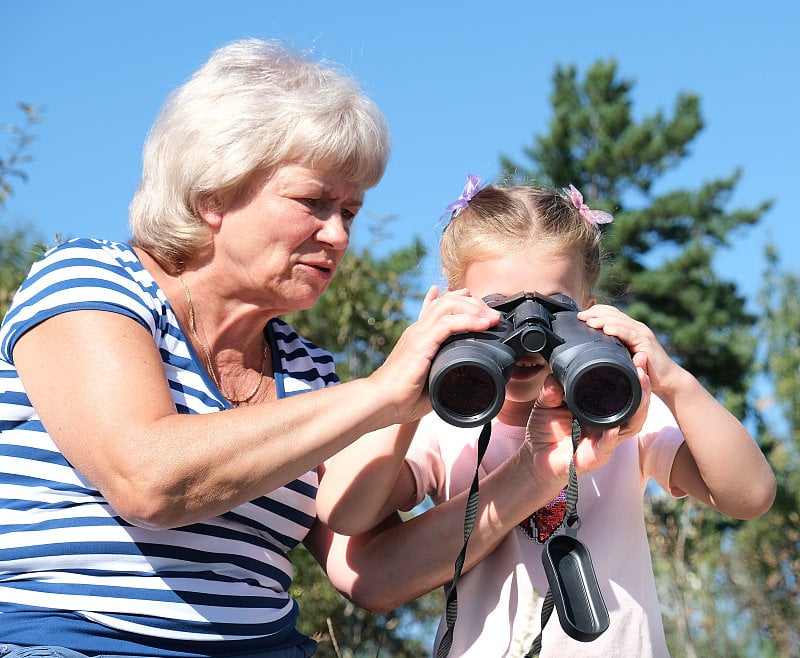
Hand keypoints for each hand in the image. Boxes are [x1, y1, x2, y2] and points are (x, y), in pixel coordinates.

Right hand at [369, 286, 501, 422]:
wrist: (380, 402)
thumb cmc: (402, 397)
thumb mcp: (430, 380)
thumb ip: (446, 374)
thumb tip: (464, 380)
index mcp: (419, 336)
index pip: (437, 306)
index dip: (458, 299)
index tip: (476, 302)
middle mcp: (418, 330)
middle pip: (447, 301)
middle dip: (474, 303)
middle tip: (492, 315)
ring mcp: (418, 334)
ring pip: (448, 305)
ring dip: (474, 308)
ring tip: (491, 318)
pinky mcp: (420, 343)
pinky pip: (447, 324)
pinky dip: (468, 321)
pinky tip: (483, 324)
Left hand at [523, 369, 650, 483]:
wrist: (534, 455)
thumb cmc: (546, 429)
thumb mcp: (546, 403)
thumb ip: (551, 389)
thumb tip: (556, 375)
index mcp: (600, 409)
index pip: (624, 393)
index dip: (633, 378)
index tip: (637, 360)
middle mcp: (607, 424)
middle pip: (636, 408)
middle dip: (643, 389)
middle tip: (642, 370)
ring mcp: (604, 441)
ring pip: (630, 426)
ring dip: (637, 409)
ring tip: (640, 391)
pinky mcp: (595, 457)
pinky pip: (606, 447)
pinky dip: (611, 437)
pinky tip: (614, 428)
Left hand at [578, 305, 681, 394]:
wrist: (667, 379)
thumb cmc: (645, 369)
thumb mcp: (626, 356)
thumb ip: (615, 348)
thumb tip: (594, 348)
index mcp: (630, 328)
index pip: (612, 313)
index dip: (596, 311)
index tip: (581, 314)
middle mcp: (636, 327)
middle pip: (613, 314)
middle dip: (595, 313)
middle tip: (579, 315)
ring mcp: (642, 333)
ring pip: (619, 322)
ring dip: (602, 320)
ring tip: (588, 321)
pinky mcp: (646, 343)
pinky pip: (629, 334)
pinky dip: (617, 330)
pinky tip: (606, 329)